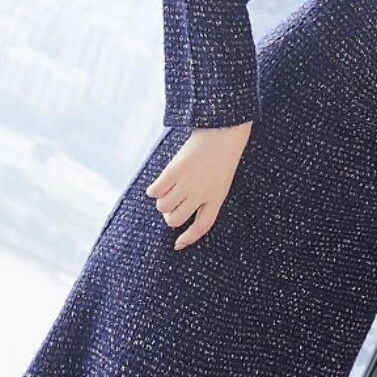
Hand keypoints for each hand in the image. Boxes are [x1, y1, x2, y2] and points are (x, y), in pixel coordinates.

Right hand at [145, 121, 252, 249]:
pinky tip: (159, 183)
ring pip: (163, 207)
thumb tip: (179, 209)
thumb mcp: (221, 179)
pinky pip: (155, 191)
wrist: (223, 130)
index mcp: (217, 198)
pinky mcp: (175, 171)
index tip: (177, 245)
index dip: (188, 238)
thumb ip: (206, 195)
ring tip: (167, 189)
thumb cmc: (222, 154)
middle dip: (170, 214)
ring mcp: (188, 183)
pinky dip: (154, 189)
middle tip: (172, 202)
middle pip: (175, 219)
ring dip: (162, 201)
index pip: (201, 227)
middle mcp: (202, 194)